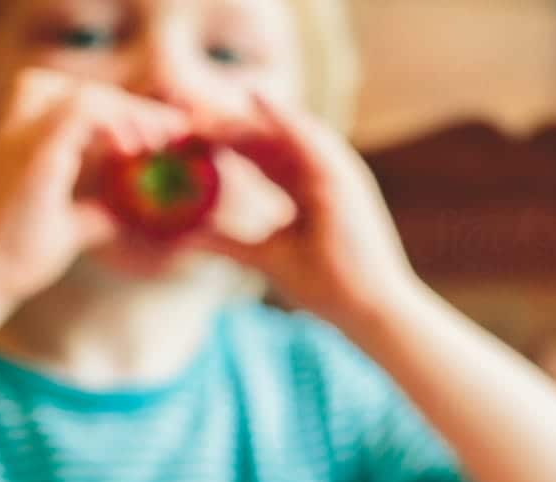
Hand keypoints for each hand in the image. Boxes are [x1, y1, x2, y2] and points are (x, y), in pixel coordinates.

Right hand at [0, 70, 189, 304]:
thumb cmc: (20, 255)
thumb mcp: (73, 225)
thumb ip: (99, 210)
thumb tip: (136, 210)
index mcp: (24, 140)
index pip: (70, 97)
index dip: (116, 107)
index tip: (155, 134)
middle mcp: (18, 131)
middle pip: (80, 90)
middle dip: (132, 108)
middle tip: (170, 132)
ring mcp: (21, 139)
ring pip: (82, 96)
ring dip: (125, 112)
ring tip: (154, 142)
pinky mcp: (33, 158)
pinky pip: (77, 115)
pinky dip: (111, 124)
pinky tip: (131, 149)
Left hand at [193, 93, 420, 325]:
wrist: (367, 308)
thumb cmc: (326, 287)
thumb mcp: (266, 257)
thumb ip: (229, 243)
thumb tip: (188, 239)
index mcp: (307, 190)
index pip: (264, 156)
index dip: (229, 142)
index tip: (190, 134)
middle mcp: (322, 175)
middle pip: (273, 138)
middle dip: (234, 124)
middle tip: (192, 112)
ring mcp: (335, 174)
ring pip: (287, 130)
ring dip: (249, 115)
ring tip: (212, 102)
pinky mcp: (342, 180)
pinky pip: (309, 139)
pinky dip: (283, 118)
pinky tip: (255, 100)